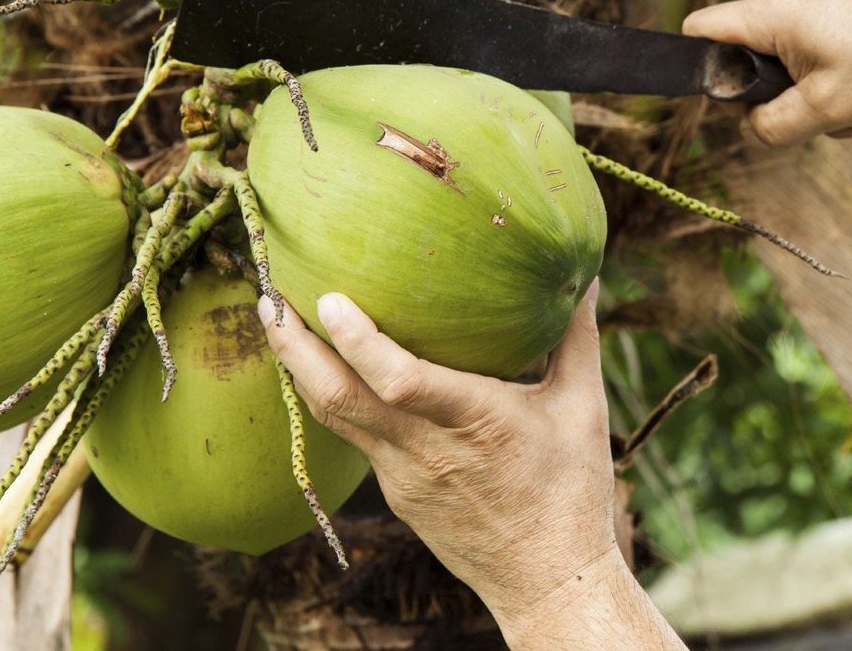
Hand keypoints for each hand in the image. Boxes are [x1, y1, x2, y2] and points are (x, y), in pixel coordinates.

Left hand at [258, 283, 682, 648]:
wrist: (547, 580)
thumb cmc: (571, 490)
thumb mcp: (584, 407)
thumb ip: (577, 335)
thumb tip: (584, 271)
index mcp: (475, 422)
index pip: (400, 381)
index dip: (357, 341)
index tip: (327, 299)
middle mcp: (426, 450)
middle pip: (338, 398)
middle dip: (294, 347)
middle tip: (267, 299)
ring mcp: (401, 476)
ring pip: (334, 417)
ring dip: (299, 367)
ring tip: (276, 319)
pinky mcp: (394, 492)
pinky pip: (354, 435)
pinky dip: (331, 395)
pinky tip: (322, 363)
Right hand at [683, 0, 851, 146]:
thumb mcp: (827, 111)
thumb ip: (771, 126)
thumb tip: (752, 124)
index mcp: (774, 10)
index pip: (700, 31)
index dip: (700, 68)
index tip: (736, 99)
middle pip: (748, 55)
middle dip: (780, 95)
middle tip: (824, 115)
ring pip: (786, 59)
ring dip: (815, 95)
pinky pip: (814, 47)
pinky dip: (834, 78)